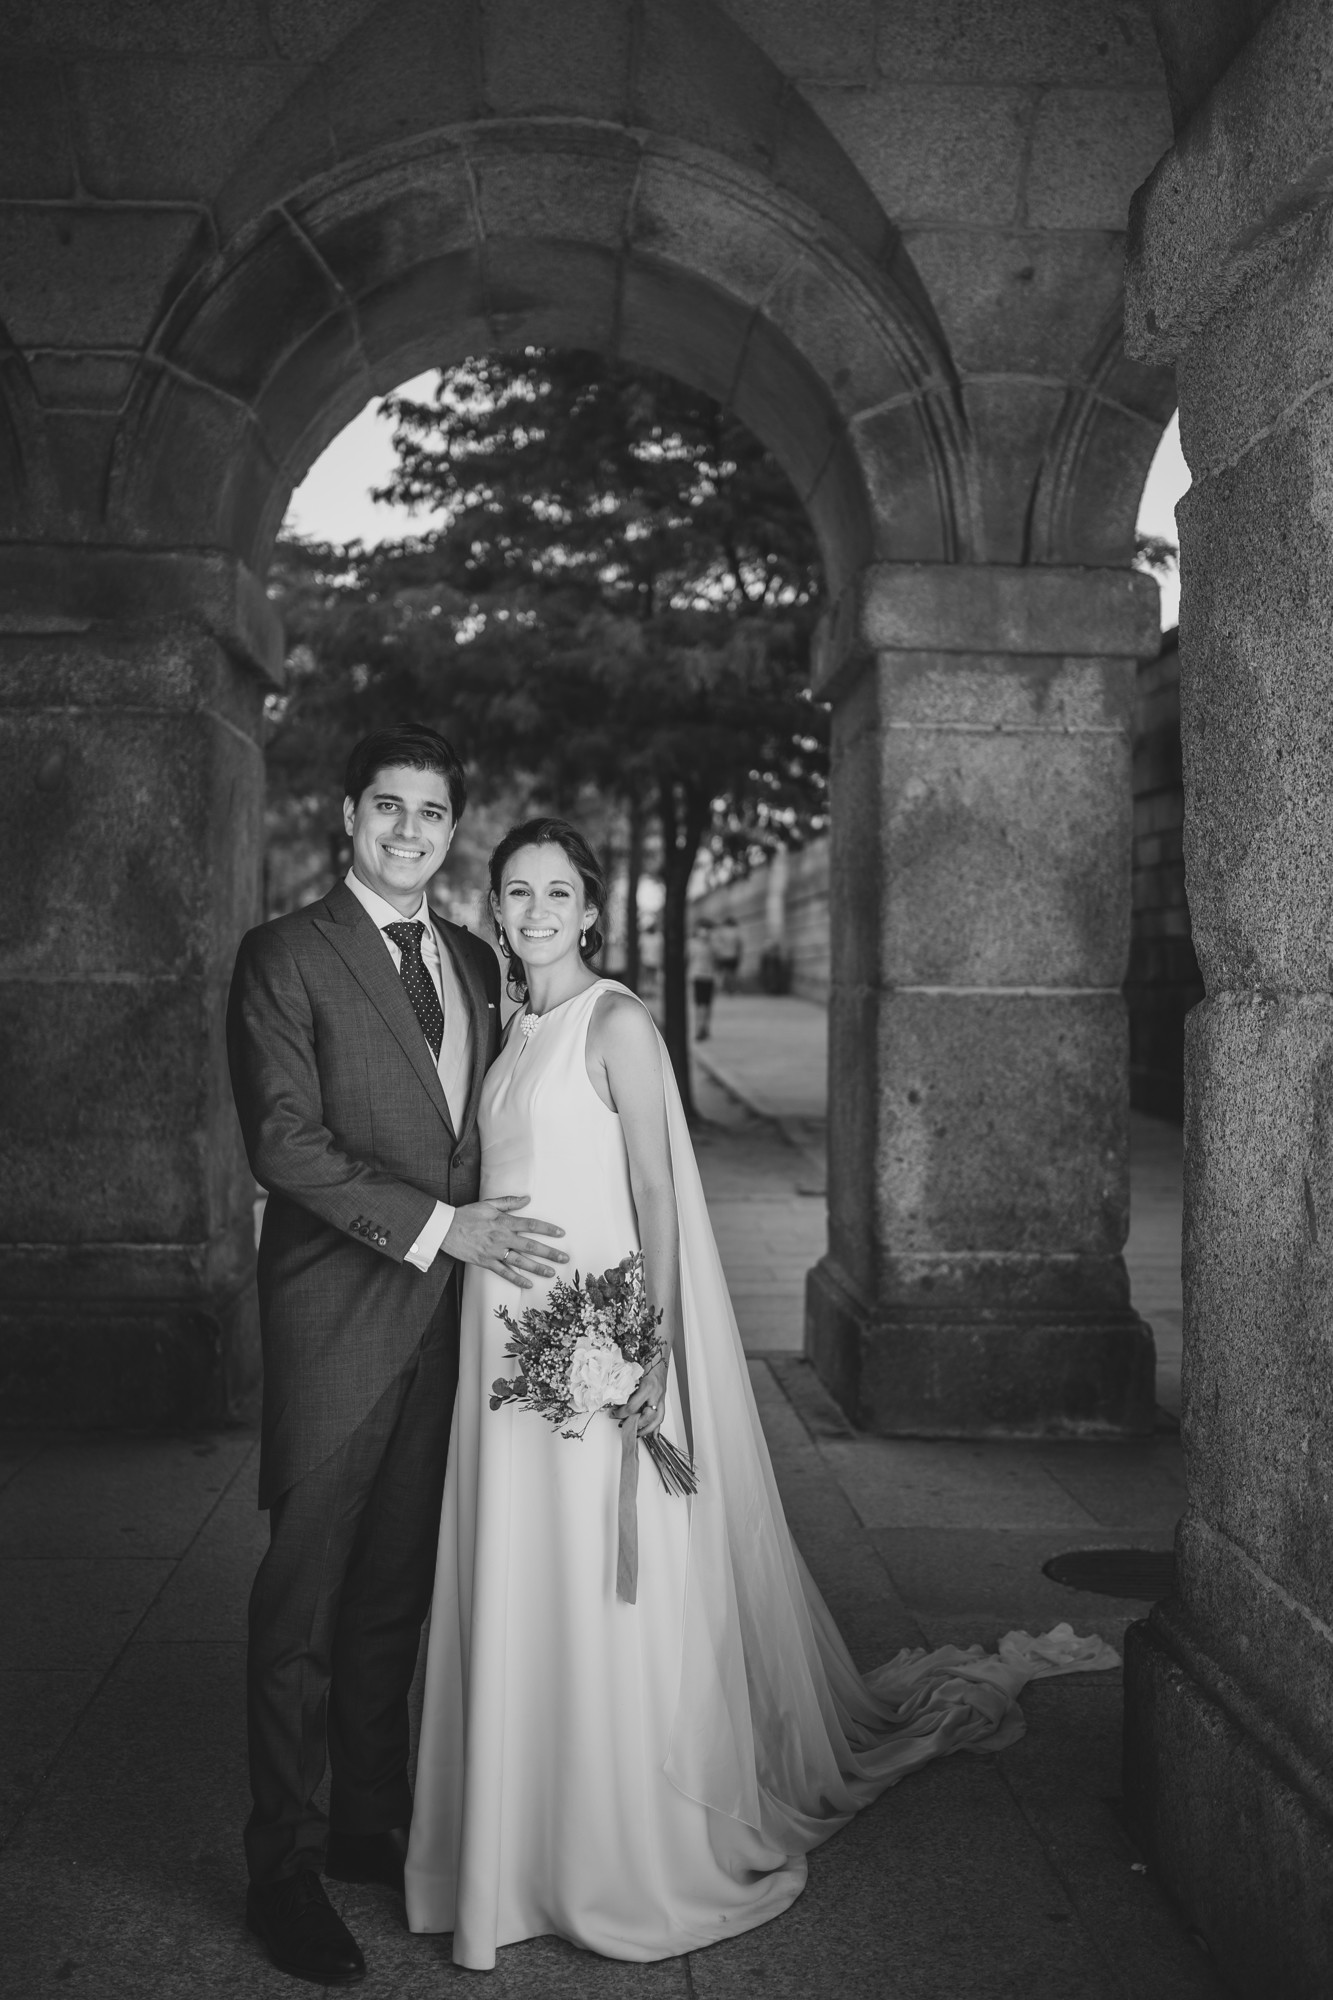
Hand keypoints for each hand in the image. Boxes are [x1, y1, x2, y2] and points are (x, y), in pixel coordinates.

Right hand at [442, 1195, 567, 1288]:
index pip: (532, 1225)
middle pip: (531, 1246)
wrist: (445, 1228)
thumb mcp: (488, 1204)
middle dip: (550, 1252)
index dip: (548, 1229)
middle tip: (565, 1258)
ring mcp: (495, 1251)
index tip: (561, 1233)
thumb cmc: (466, 1214)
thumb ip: (509, 1202)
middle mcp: (502, 1238)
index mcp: (504, 1222)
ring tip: (552, 1273)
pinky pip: (504, 1273)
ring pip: (521, 1262)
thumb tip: (527, 1198)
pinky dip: (517, 1279)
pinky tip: (529, 1284)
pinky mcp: (486, 1262)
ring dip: (538, 1268)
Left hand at [621, 1357, 667, 1438]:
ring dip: (646, 1429)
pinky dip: (657, 1427)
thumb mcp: (633, 1374)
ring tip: (637, 1434)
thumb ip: (626, 1388)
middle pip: (647, 1417)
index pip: (632, 1407)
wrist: (659, 1356)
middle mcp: (656, 1394)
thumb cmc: (646, 1362)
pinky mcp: (663, 1399)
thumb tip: (614, 1400)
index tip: (613, 1414)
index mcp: (647, 1387)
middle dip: (635, 1424)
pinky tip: (653, 1435)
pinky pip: (662, 1416)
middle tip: (624, 1426)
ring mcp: (661, 1397)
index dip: (621, 1413)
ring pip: (657, 1419)